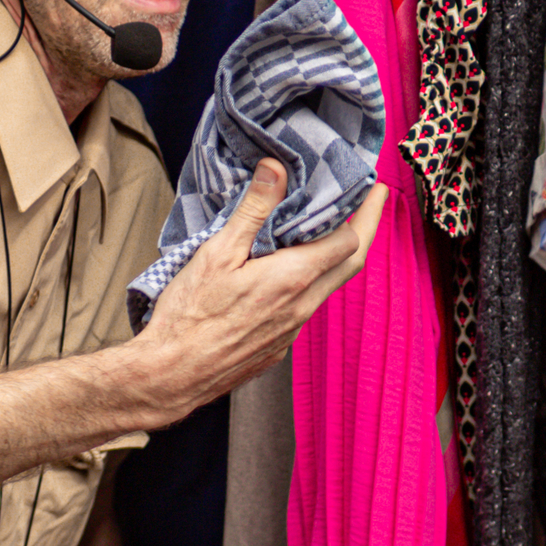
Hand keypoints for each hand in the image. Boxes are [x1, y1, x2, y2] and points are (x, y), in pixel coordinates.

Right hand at [136, 161, 386, 420]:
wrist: (172, 375)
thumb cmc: (189, 316)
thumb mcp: (217, 252)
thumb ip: (253, 210)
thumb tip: (277, 169)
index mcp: (293, 279)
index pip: (349, 241)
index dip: (363, 213)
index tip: (370, 189)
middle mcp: (301, 307)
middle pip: (350, 264)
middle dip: (367, 230)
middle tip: (373, 202)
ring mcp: (291, 331)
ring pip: (325, 287)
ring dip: (333, 257)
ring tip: (325, 229)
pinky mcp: (276, 347)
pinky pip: (302, 309)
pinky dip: (307, 283)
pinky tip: (286, 271)